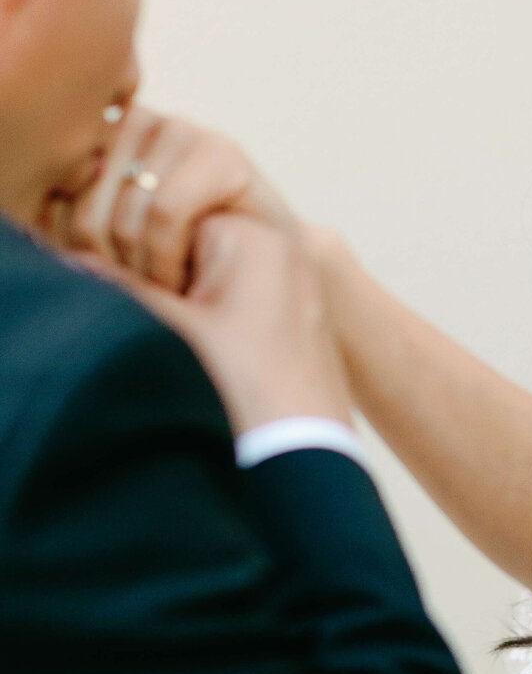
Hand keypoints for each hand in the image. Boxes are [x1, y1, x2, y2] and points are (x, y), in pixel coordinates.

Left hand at [46, 106, 299, 293]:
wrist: (270, 267)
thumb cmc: (183, 261)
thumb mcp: (114, 245)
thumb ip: (73, 226)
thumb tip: (36, 231)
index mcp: (96, 135)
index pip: (51, 197)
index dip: (71, 252)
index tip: (104, 282)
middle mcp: (131, 120)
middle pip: (81, 207)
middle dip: (108, 268)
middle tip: (136, 296)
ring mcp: (178, 129)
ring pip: (121, 215)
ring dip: (140, 272)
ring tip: (159, 293)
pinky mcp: (220, 150)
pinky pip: (164, 213)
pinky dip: (168, 259)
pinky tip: (182, 280)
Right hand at [78, 213, 354, 435]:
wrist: (306, 454)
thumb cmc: (243, 389)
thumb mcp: (171, 332)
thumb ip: (121, 288)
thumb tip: (83, 262)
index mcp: (254, 236)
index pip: (166, 219)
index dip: (145, 264)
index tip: (162, 310)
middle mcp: (280, 250)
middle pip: (189, 248)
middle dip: (168, 287)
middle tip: (180, 334)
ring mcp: (291, 284)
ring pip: (210, 280)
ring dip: (189, 312)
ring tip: (204, 356)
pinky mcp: (295, 319)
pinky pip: (238, 306)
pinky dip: (217, 330)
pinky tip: (221, 367)